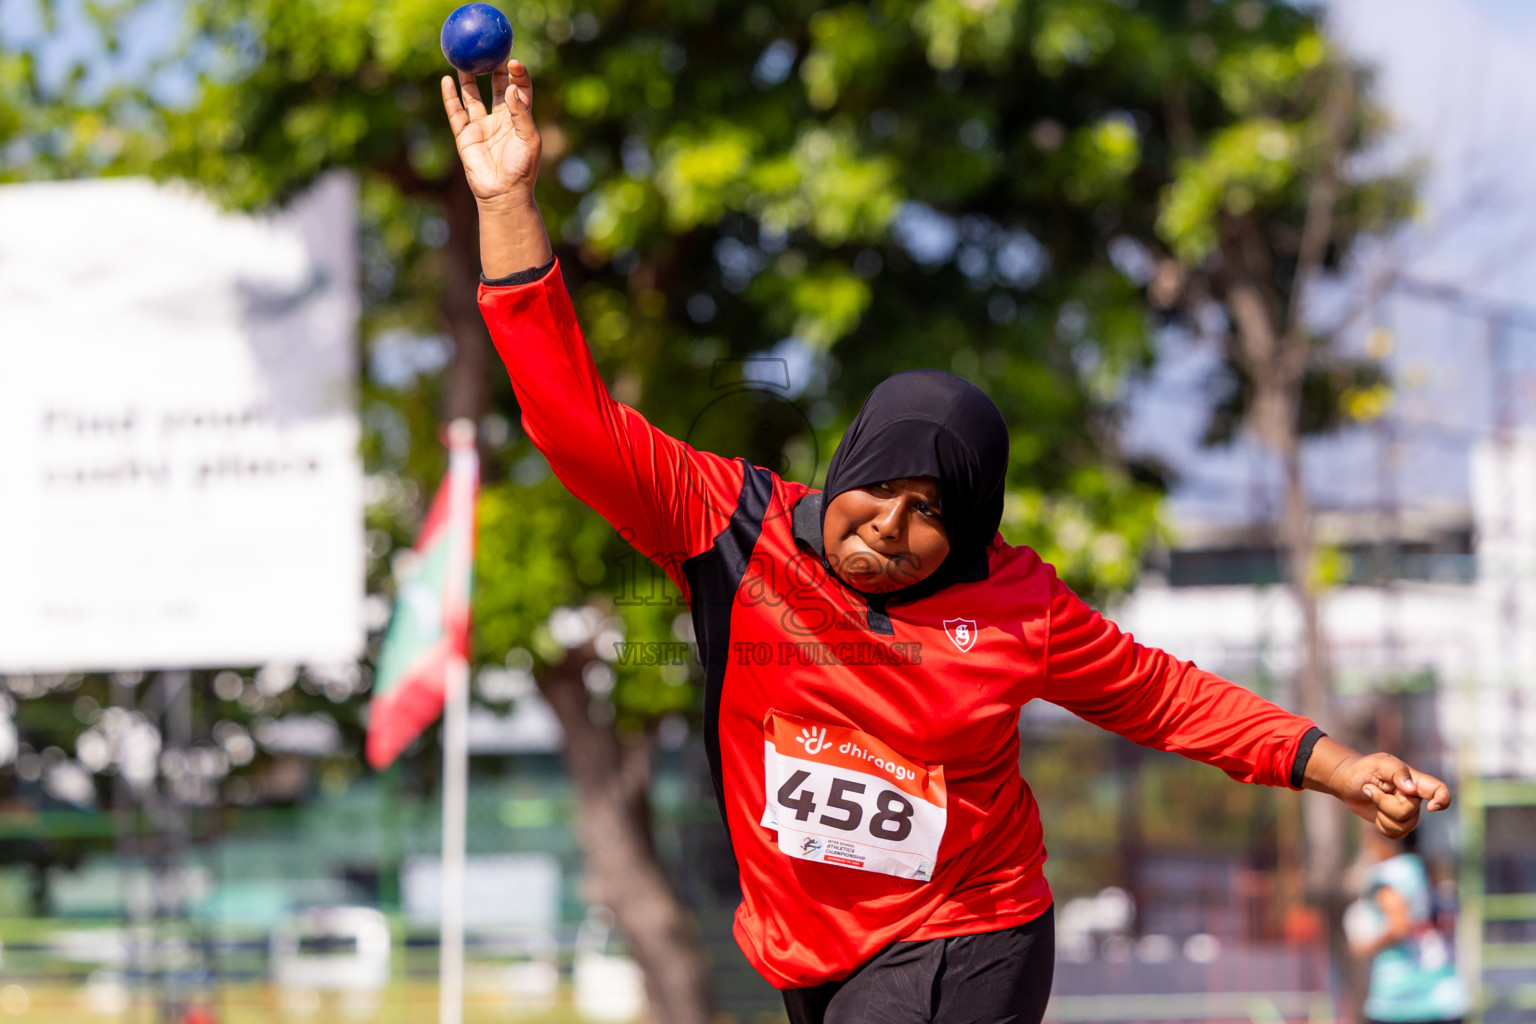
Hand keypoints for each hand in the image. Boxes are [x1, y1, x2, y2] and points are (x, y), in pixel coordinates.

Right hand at [441, 60, 539, 206]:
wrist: (504, 194)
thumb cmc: (522, 169)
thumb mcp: (529, 138)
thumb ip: (520, 112)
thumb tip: (510, 88)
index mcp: (519, 119)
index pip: (519, 90)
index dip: (517, 74)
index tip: (513, 61)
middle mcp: (500, 119)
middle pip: (496, 88)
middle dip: (493, 69)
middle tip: (488, 50)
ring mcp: (481, 127)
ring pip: (473, 96)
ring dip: (468, 78)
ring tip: (464, 58)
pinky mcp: (465, 136)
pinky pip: (456, 112)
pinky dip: (450, 97)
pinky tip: (447, 79)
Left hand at [1324, 751, 1450, 838]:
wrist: (1346, 783)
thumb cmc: (1362, 770)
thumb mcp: (1377, 764)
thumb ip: (1397, 772)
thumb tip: (1412, 790)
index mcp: (1414, 781)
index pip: (1439, 790)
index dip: (1442, 800)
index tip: (1430, 807)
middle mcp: (1414, 798)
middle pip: (1411, 812)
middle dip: (1385, 804)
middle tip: (1369, 788)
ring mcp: (1406, 812)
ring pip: (1404, 826)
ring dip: (1382, 814)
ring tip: (1371, 797)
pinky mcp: (1396, 823)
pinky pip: (1395, 834)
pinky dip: (1382, 826)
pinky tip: (1376, 813)